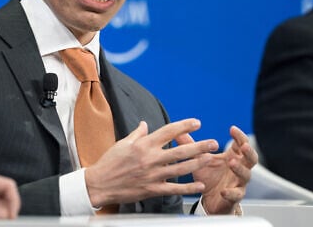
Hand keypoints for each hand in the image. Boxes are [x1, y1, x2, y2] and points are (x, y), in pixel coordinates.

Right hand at [85, 119, 216, 207]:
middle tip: (213, 142)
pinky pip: (175, 188)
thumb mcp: (122, 143)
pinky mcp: (153, 189)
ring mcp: (153, 175)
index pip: (168, 132)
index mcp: (143, 145)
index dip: (184, 126)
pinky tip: (200, 185)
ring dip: (199, 162)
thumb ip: (137, 134)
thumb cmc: (109, 162)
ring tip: (212, 158)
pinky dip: (189, 187)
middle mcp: (151, 159)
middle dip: (200, 145)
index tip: (197, 123)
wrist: (99, 184)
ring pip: (182, 168)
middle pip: (181, 150)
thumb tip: (144, 124)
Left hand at [183, 126, 257, 213]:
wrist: (210, 200)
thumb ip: (192, 146)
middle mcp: (239, 169)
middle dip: (249, 151)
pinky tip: (224, 191)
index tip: (232, 128)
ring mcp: (238, 183)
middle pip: (251, 159)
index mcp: (232, 157)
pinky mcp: (234, 197)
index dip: (239, 136)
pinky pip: (236, 195)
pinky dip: (231, 193)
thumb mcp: (199, 160)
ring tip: (232, 162)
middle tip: (243, 145)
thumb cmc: (209, 177)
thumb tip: (179, 132)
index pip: (240, 144)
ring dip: (240, 169)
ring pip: (246, 175)